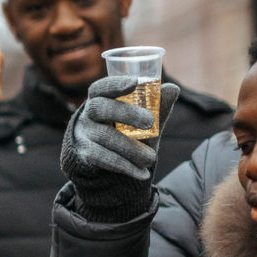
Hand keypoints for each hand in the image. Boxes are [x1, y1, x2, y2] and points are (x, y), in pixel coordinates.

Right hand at [62, 74, 181, 179]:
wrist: (107, 159)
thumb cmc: (127, 129)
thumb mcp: (142, 118)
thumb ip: (156, 105)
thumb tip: (172, 89)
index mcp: (100, 98)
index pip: (102, 86)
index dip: (116, 84)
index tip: (135, 83)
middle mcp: (88, 113)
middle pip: (100, 108)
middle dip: (126, 113)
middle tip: (149, 122)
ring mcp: (84, 133)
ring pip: (105, 136)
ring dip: (131, 148)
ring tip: (151, 158)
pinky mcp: (84, 153)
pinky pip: (102, 158)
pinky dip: (125, 166)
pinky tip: (142, 173)